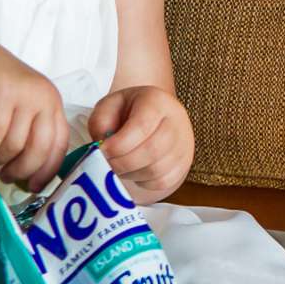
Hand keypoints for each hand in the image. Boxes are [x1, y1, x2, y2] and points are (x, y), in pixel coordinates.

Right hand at [0, 37, 71, 193]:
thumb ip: (31, 134)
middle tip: (7, 178)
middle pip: (39, 148)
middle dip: (22, 170)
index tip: (35, 187)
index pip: (59, 145)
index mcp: (54, 104)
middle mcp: (44, 98)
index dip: (48, 170)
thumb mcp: (23, 109)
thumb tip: (31, 175)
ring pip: (14, 144)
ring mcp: (22, 95)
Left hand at [88, 86, 194, 203]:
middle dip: (122, 163)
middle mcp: (177, 121)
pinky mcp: (184, 164)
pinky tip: (134, 171)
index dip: (118, 144)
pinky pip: (162, 182)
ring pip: (157, 170)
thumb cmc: (127, 112)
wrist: (153, 119)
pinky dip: (143, 182)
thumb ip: (100, 123)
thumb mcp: (108, 107)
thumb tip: (103, 149)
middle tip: (106, 164)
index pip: (142, 126)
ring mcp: (184, 144)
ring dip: (131, 174)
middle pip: (152, 150)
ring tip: (119, 166)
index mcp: (157, 101)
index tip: (101, 151)